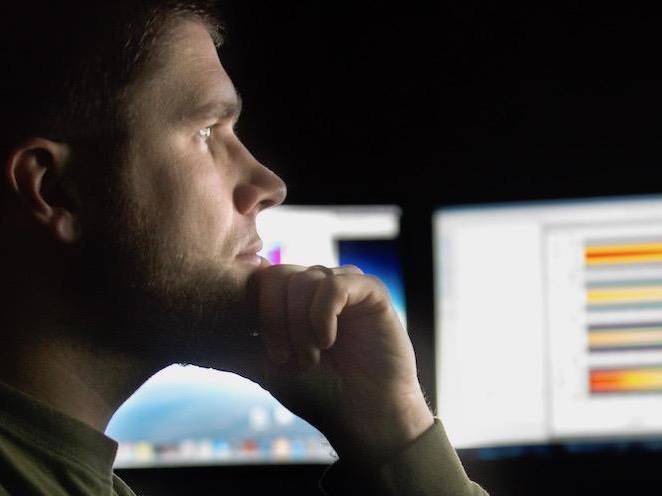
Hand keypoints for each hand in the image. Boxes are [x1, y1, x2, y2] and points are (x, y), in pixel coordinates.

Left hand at [246, 263, 433, 464]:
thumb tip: (195, 341)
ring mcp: (344, 285)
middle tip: (289, 358)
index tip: (272, 355)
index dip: (260, 315)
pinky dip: (323, 316)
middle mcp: (316, 286)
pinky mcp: (371, 291)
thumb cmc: (317, 391)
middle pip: (278, 275)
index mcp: (292, 299)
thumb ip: (237, 343)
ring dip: (301, 325)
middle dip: (277, 320)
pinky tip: (328, 341)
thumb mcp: (265, 366)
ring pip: (305, 280)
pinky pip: (334, 285)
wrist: (362, 414)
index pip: (260, 279)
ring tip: (313, 358)